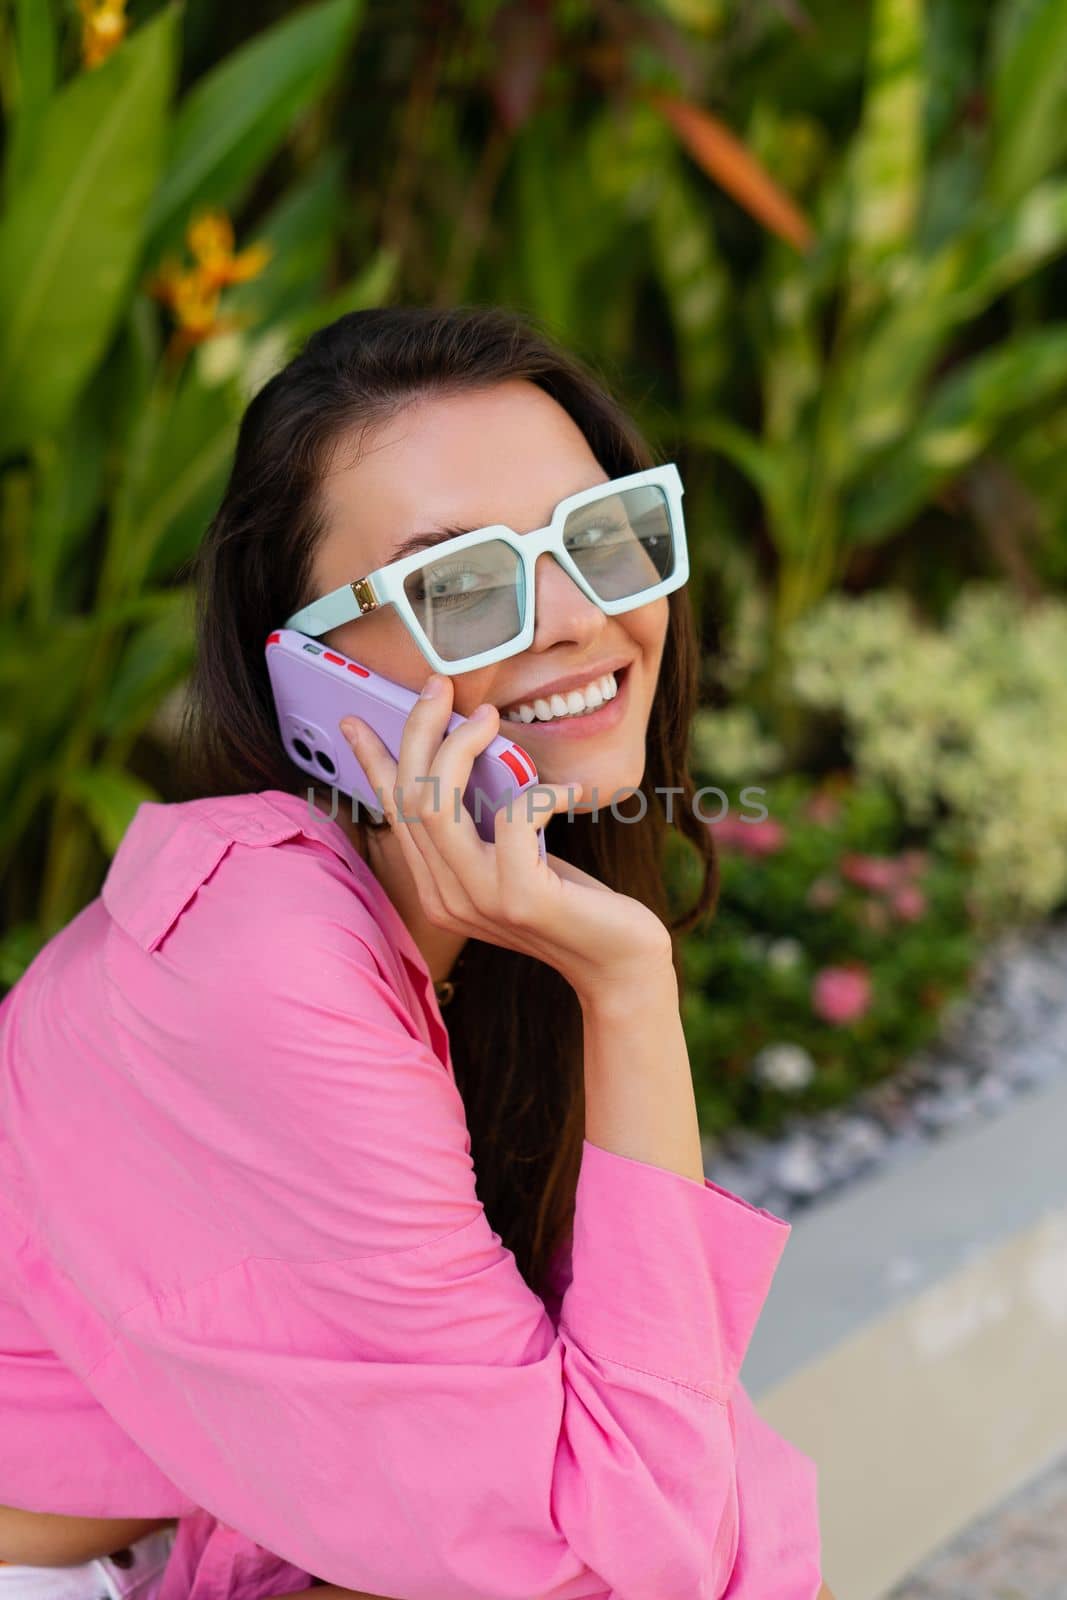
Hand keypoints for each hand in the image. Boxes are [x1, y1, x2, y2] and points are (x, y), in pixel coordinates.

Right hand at [339, 676, 671, 998]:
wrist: (619, 963)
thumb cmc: (574, 901)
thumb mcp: (518, 855)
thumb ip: (484, 822)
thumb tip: (467, 752)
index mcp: (437, 884)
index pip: (393, 814)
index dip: (372, 763)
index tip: (356, 719)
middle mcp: (445, 895)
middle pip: (408, 797)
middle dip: (418, 730)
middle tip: (440, 687)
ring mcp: (477, 900)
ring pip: (437, 803)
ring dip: (461, 746)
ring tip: (489, 715)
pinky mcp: (521, 898)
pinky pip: (515, 817)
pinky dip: (541, 790)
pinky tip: (569, 791)